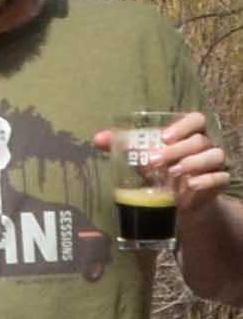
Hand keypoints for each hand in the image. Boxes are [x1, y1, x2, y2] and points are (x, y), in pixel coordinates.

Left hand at [94, 113, 229, 215]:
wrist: (175, 199)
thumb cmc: (159, 169)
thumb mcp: (141, 157)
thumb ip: (122, 146)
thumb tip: (98, 138)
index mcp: (189, 133)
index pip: (196, 120)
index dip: (182, 126)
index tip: (163, 137)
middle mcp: (205, 145)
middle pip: (200, 140)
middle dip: (177, 149)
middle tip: (154, 160)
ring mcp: (214, 163)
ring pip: (214, 155)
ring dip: (193, 162)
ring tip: (172, 172)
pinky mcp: (219, 181)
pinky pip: (220, 177)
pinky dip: (207, 180)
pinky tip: (191, 184)